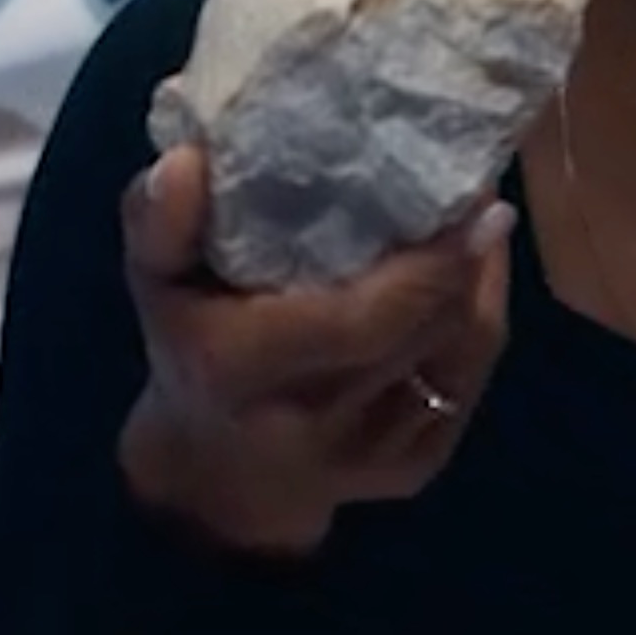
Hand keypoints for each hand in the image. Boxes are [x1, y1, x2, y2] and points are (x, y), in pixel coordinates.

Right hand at [117, 144, 514, 555]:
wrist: (217, 473)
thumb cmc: (190, 347)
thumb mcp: (157, 280)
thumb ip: (160, 221)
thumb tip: (186, 161)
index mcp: (244, 372)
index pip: (361, 319)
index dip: (427, 258)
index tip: (457, 190)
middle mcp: (316, 427)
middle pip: (426, 326)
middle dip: (460, 251)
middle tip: (470, 183)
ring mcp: (375, 457)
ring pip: (462, 348)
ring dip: (477, 275)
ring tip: (477, 212)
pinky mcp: (417, 468)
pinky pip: (470, 375)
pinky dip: (478, 313)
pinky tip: (475, 266)